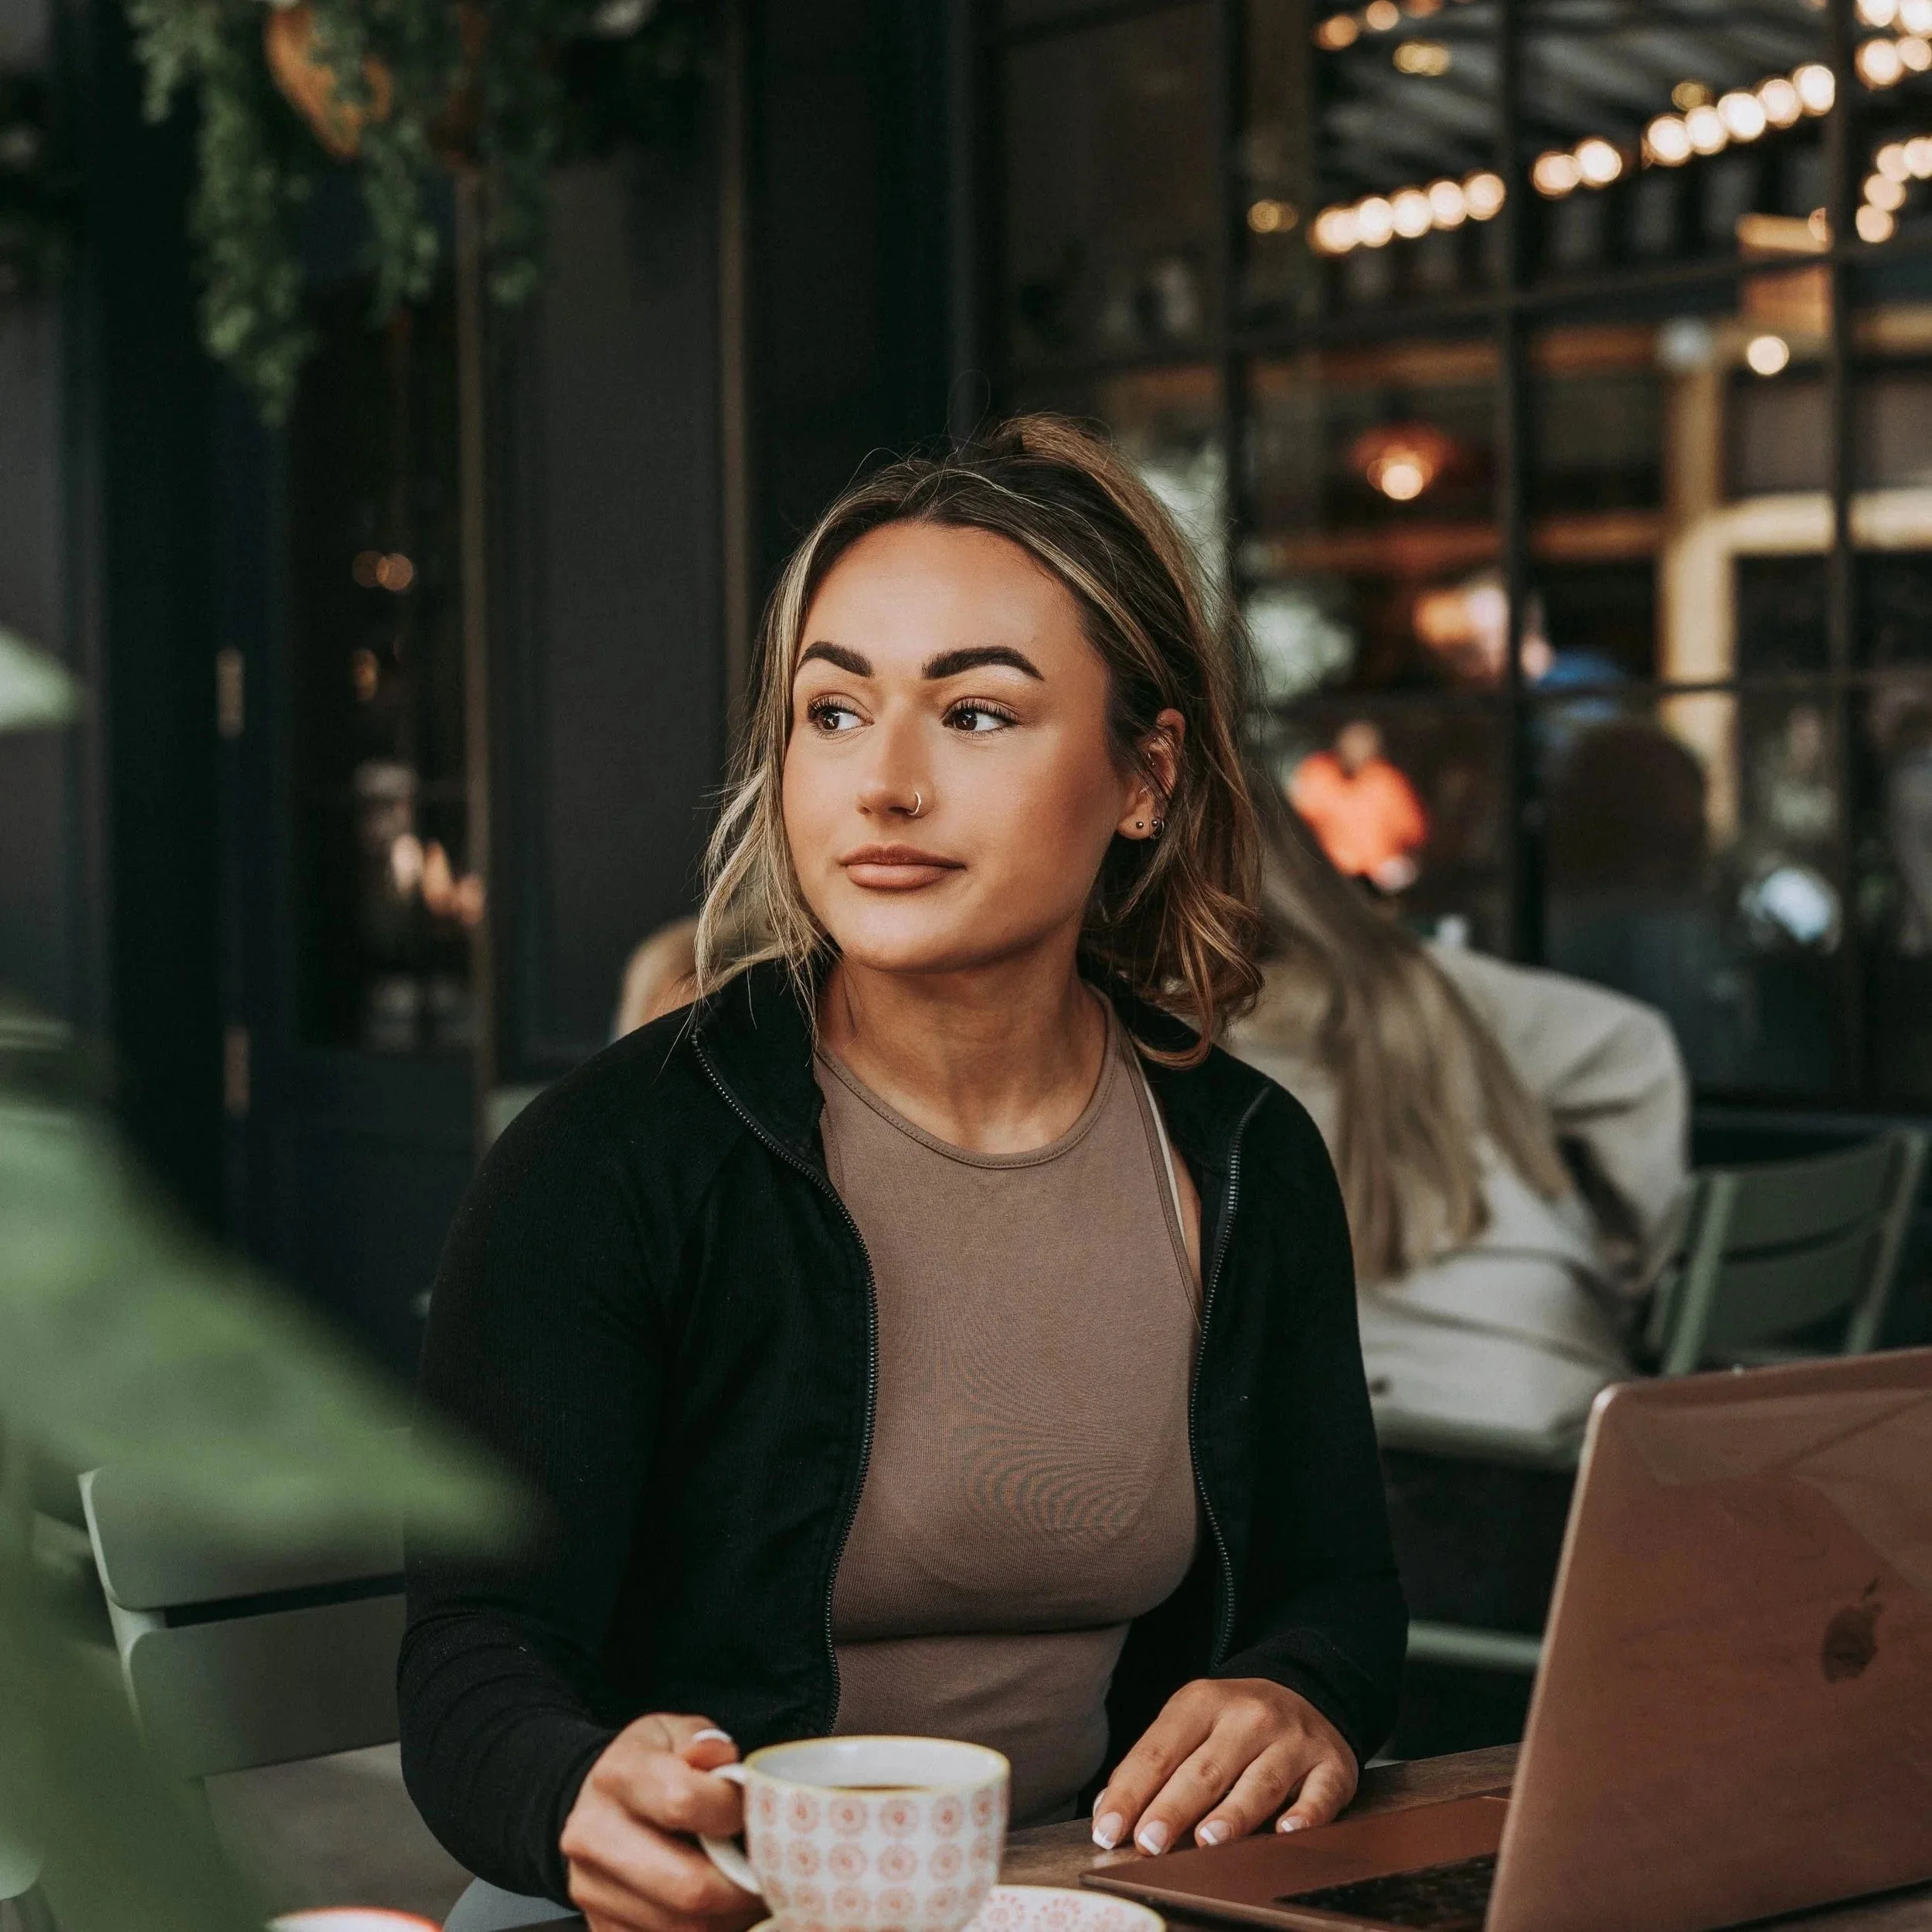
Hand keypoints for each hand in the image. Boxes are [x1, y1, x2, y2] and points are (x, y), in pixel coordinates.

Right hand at [561, 1713, 767, 1931]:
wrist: (597, 1801)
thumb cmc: (650, 1763)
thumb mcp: (675, 1732)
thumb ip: (704, 1743)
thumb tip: (721, 1757)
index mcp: (618, 1775)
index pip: (684, 1802)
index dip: (732, 1811)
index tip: (754, 1810)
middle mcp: (594, 1835)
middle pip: (687, 1886)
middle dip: (743, 1887)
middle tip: (773, 1874)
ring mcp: (591, 1889)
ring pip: (683, 1929)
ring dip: (730, 1919)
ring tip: (750, 1893)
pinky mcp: (600, 1926)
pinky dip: (706, 1931)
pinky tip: (721, 1911)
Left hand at [1090, 1678, 1356, 1855]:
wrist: (1307, 1691)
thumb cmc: (1234, 1723)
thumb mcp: (1190, 1722)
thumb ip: (1154, 1763)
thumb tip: (1108, 1810)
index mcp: (1203, 1702)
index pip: (1159, 1750)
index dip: (1131, 1792)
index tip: (1108, 1830)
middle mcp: (1249, 1717)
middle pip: (1205, 1769)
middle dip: (1174, 1808)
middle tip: (1148, 1842)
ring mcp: (1293, 1741)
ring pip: (1259, 1782)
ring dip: (1233, 1814)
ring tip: (1207, 1841)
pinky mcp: (1331, 1766)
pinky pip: (1319, 1793)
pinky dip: (1305, 1814)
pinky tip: (1287, 1831)